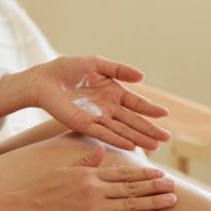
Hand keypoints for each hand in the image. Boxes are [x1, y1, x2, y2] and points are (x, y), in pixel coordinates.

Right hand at [17, 142, 177, 210]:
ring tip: (172, 200)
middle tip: (175, 184)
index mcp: (88, 174)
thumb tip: (102, 148)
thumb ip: (85, 160)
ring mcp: (93, 208)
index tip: (160, 172)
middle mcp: (94, 190)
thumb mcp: (63, 170)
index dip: (144, 173)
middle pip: (132, 187)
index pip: (123, 172)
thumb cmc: (40, 190)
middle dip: (155, 186)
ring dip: (153, 201)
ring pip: (130, 204)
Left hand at [30, 56, 170, 150]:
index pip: (136, 103)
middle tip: (166, 139)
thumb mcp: (97, 64)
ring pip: (122, 130)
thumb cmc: (69, 69)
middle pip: (133, 121)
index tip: (164, 114)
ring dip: (137, 138)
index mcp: (114, 92)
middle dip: (149, 130)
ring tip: (154, 146)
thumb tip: (142, 76)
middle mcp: (109, 108)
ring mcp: (97, 118)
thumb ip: (118, 69)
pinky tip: (130, 146)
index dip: (150, 109)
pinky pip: (103, 133)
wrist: (44, 79)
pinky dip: (116, 139)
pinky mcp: (84, 125)